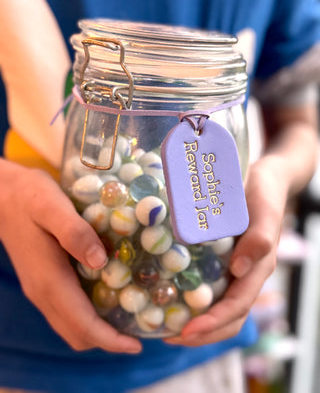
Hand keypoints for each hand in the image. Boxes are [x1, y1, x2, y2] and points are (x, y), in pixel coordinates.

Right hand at [0, 160, 141, 353]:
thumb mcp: (52, 206)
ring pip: (71, 325)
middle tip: (138, 330)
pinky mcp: (42, 280)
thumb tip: (100, 262)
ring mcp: (41, 288)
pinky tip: (108, 296)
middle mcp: (43, 292)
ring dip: (99, 330)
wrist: (2, 195)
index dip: (109, 339)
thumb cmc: (29, 197)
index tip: (136, 345)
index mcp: (49, 279)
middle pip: (77, 333)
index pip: (81, 324)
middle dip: (107, 340)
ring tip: (128, 317)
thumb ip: (75, 233)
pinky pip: (67, 311)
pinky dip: (89, 316)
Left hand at [164, 156, 285, 346]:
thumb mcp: (264, 212)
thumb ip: (259, 239)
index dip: (213, 323)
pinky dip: (190, 298)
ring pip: (216, 305)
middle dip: (201, 333)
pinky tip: (168, 295)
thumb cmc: (264, 195)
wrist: (262, 180)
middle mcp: (245, 275)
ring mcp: (233, 269)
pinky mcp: (220, 259)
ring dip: (194, 321)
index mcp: (257, 270)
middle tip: (168, 336)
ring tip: (164, 325)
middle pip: (227, 317)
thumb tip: (239, 270)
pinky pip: (207, 285)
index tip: (187, 331)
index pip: (237, 307)